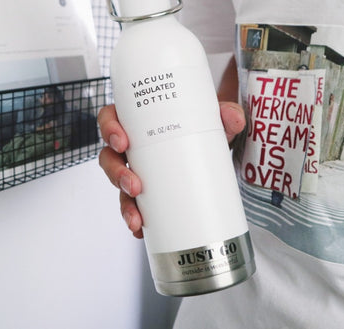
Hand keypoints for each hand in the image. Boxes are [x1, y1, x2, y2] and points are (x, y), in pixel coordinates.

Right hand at [98, 102, 245, 238]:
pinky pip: (132, 204)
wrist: (213, 147)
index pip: (111, 118)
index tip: (122, 142)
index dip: (109, 129)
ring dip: (123, 201)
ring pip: (117, 184)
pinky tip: (141, 230)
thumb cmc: (202, 127)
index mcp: (138, 121)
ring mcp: (138, 168)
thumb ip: (226, 113)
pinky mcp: (146, 190)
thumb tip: (234, 118)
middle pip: (109, 156)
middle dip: (115, 173)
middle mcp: (133, 146)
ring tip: (137, 216)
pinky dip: (135, 217)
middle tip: (134, 185)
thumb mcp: (214, 119)